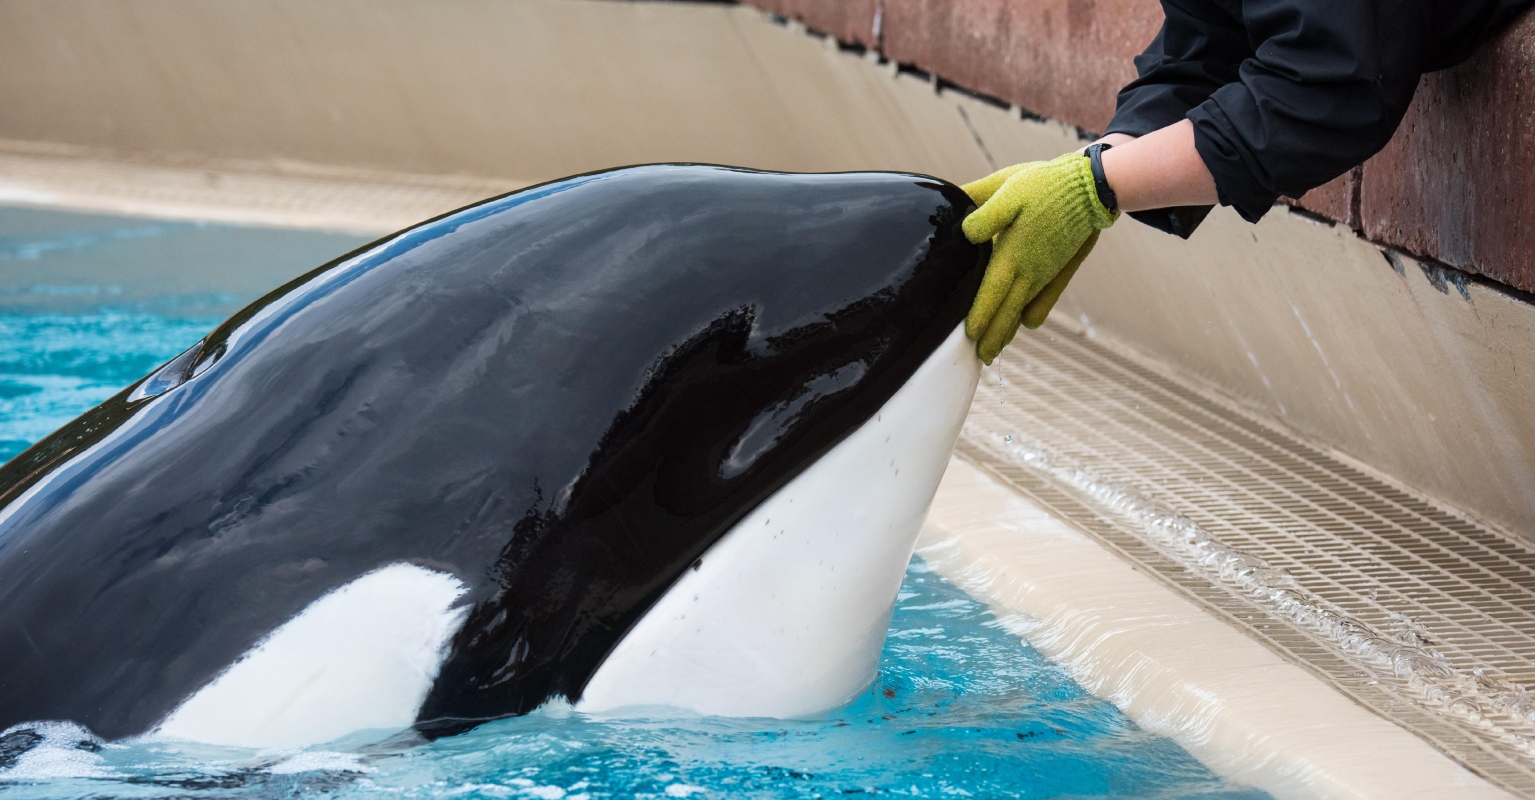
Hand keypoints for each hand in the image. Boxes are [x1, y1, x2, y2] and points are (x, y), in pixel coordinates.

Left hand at [960, 152, 1115, 363]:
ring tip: (997, 350)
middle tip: (980, 359)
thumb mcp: (1008, 189)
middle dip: (993, 336)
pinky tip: (1028, 324)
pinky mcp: (1060, 266)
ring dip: (1010, 330)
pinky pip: (1046, 298)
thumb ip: (985, 213)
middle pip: (1007, 310)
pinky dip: (1035, 314)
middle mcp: (1030, 269)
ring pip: (1025, 308)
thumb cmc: (1045, 184)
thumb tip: (964, 232)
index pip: (991, 291)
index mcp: (1013, 253)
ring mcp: (1047, 271)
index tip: (970, 336)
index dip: (980, 315)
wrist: (1092, 186)